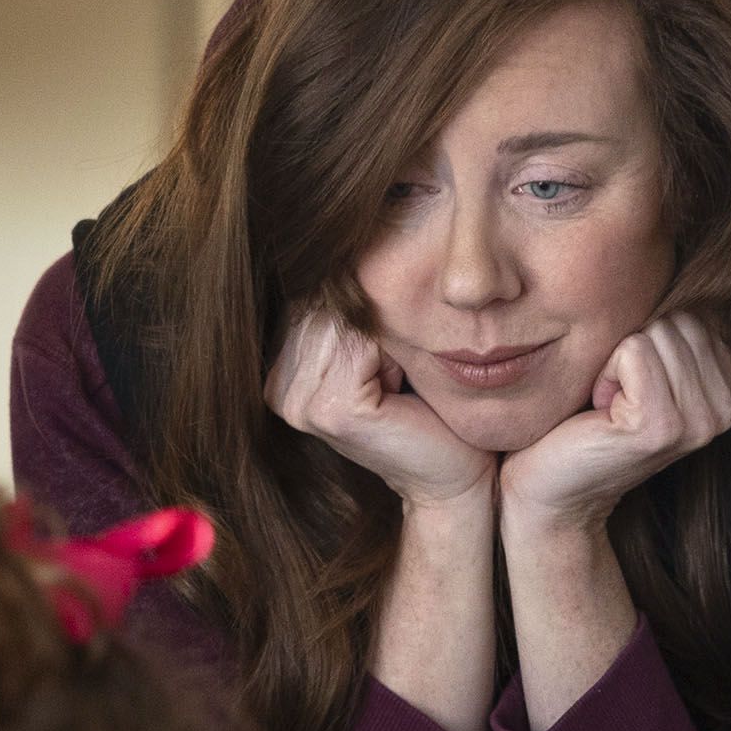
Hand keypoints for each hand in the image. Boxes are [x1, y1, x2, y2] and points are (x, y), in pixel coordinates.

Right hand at [267, 308, 494, 511]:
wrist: (451, 476)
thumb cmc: (426, 412)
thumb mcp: (380, 355)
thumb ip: (350, 316)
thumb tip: (342, 255)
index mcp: (281, 374)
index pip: (310, 299)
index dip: (355, 302)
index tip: (387, 340)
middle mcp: (279, 389)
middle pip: (323, 306)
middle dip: (367, 317)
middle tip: (397, 363)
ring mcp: (299, 403)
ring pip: (343, 319)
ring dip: (383, 333)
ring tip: (398, 374)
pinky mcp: (332, 411)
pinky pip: (362, 343)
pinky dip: (393, 352)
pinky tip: (402, 382)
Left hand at [499, 314, 730, 532]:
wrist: (552, 486)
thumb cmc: (588, 421)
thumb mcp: (643, 371)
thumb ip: (674, 333)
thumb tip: (691, 269)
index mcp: (730, 393)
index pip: (695, 313)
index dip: (649, 338)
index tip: (633, 386)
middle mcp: (725, 410)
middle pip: (676, 319)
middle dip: (633, 346)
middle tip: (617, 397)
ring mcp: (698, 422)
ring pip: (654, 332)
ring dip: (615, 361)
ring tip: (608, 405)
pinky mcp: (662, 426)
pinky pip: (633, 351)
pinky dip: (604, 372)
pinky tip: (600, 410)